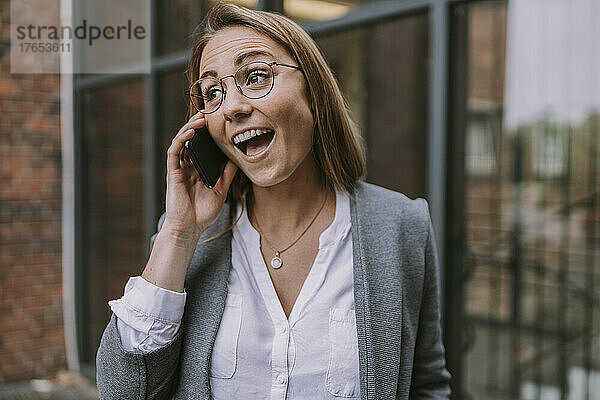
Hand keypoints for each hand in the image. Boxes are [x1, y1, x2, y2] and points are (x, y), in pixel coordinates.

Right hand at [163, 112, 237, 243]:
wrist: (189, 229)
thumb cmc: (202, 213)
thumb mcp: (220, 191)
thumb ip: (226, 175)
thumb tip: (237, 160)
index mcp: (197, 169)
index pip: (201, 145)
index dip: (207, 133)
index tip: (218, 121)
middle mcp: (187, 166)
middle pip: (190, 139)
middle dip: (198, 124)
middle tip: (209, 112)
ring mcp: (179, 168)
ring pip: (181, 141)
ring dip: (190, 127)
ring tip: (201, 118)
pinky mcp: (173, 172)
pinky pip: (174, 151)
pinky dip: (181, 139)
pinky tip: (191, 131)